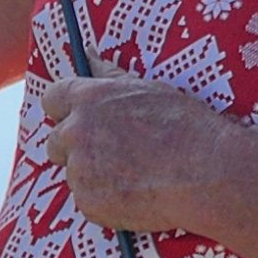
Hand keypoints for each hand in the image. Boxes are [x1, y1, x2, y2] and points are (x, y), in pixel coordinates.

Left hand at [38, 72, 234, 234]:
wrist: (204, 173)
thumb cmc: (183, 127)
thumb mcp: (147, 89)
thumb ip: (109, 76)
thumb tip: (88, 55)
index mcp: (88, 99)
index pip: (52, 100)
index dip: (65, 111)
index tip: (78, 119)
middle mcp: (76, 132)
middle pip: (55, 142)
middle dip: (75, 148)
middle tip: (111, 155)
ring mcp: (79, 170)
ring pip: (74, 174)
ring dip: (94, 177)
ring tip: (133, 176)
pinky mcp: (88, 202)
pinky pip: (88, 202)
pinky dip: (105, 202)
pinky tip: (135, 196)